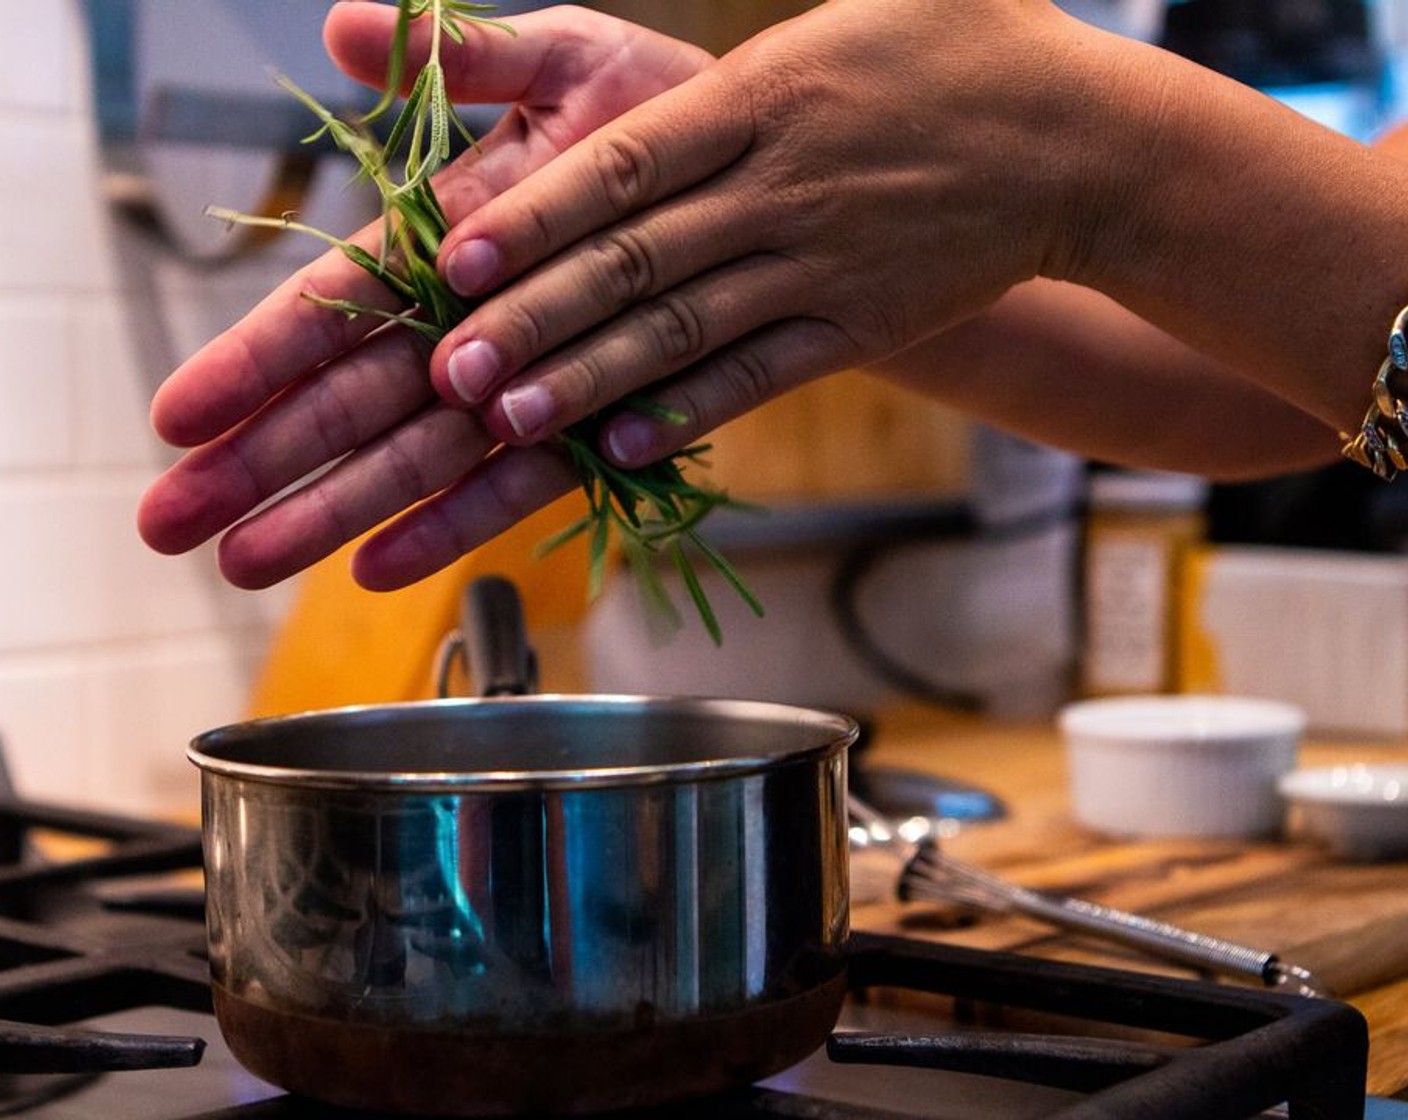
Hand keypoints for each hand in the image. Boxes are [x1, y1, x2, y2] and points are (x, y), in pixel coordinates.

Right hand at [137, 3, 711, 589]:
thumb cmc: (663, 116)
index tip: (178, 416)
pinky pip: (517, 484)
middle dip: (256, 463)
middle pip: (348, 401)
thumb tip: (343, 26)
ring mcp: (526, 381)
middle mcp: (471, 321)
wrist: (769, 179)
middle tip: (167, 524)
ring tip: (245, 565)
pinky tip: (378, 569)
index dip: (254, 361)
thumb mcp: (566, 60)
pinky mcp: (591, 424)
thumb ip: (463, 58)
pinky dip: (453, 525)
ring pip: (413, 457)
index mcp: (447, 238)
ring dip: (329, 511)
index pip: (332, 306)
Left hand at [425, 0, 1107, 463]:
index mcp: (764, 98)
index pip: (626, 164)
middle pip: (636, 262)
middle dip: (536, 318)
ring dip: (592, 380)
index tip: (457, 256)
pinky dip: (691, 412)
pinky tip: (623, 446)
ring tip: (509, 420)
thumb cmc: (962, 53)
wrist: (1083, 144)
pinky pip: (760, 375)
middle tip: (448, 370)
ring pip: (684, 332)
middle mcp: (782, 189)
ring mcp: (821, 267)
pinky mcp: (858, 326)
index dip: (536, 214)